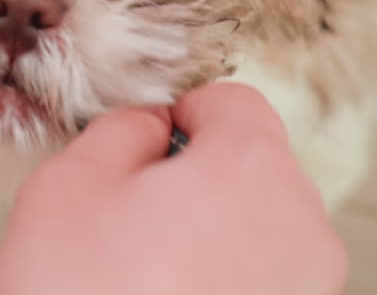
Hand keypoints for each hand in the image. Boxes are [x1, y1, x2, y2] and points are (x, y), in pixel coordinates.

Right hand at [0, 83, 346, 294]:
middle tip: (131, 220)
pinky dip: (223, 283)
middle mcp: (301, 226)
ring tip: (146, 274)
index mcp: (250, 168)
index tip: (142, 149)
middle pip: (254, 166)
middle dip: (198, 179)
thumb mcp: (68, 186)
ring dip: (211, 235)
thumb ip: (121, 129)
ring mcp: (308, 289)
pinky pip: (262, 281)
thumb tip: (149, 125)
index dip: (179, 113)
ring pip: (260, 228)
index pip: (232, 100)